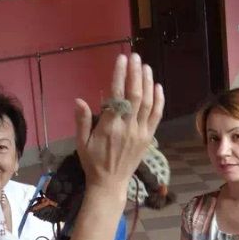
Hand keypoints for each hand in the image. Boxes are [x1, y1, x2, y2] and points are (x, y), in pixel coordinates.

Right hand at [74, 53, 164, 197]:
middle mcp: (128, 127)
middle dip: (136, 73)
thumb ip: (82, 121)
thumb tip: (79, 100)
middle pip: (135, 95)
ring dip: (148, 82)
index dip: (119, 75)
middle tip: (135, 56)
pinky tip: (157, 86)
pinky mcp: (149, 137)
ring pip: (148, 103)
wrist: (110, 183)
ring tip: (145, 66)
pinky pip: (156, 116)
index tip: (121, 59)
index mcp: (110, 127)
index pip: (117, 95)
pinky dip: (159, 100)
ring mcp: (141, 132)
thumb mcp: (82, 142)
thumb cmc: (93, 161)